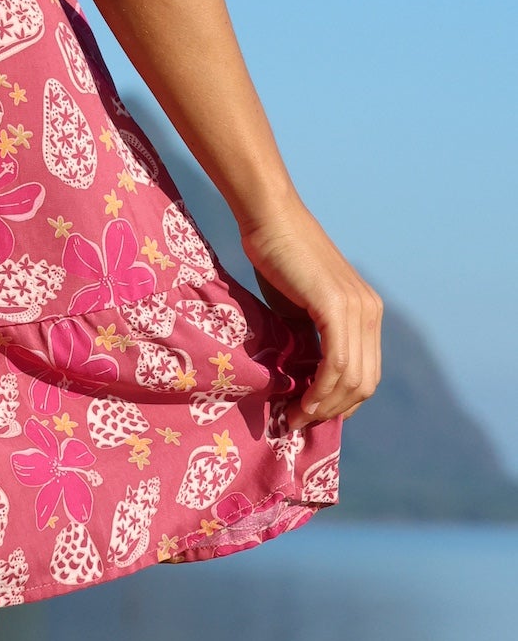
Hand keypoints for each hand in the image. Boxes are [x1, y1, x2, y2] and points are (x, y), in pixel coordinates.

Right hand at [238, 199, 382, 433]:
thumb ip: (309, 340)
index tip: (309, 415)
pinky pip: (338, 364)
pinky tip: (300, 401)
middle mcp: (371, 311)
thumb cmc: (276, 257)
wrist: (269, 217)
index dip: (341, 403)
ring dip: (324, 407)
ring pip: (354, 379)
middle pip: (365, 384)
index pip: (366, 373)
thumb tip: (305, 382)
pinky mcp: (338, 306)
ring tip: (294, 417)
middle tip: (298, 422)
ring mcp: (359, 308)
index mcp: (367, 312)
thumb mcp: (299, 310)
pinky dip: (321, 391)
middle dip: (333, 412)